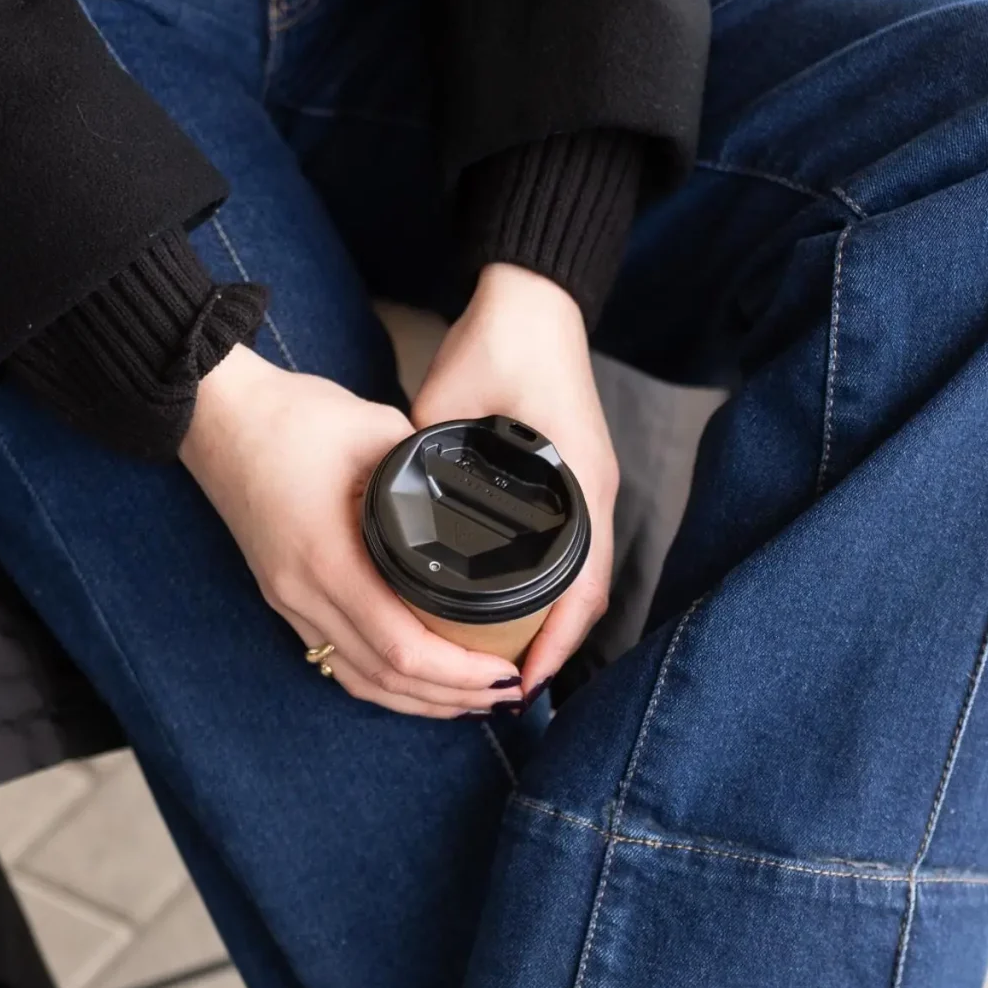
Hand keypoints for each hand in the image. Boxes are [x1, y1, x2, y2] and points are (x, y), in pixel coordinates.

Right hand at [179, 344, 525, 717]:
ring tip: (473, 700)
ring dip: (419, 701)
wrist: (220, 415)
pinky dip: (384, 683)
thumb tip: (479, 502)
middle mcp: (304, 594)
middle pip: (385, 678)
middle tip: (505, 694)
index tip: (502, 671)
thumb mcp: (376, 432)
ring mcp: (290, 603)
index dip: (458, 673)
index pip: (401, 647)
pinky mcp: (286, 600)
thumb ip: (426, 476)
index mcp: (329, 559)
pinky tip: (419, 684)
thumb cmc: (293, 418)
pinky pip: (339, 662)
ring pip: (360, 680)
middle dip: (451, 697)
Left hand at [411, 263, 618, 696]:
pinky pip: (576, 552)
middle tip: (510, 690)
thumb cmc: (501, 340)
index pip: (582, 585)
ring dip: (556, 625)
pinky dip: (554, 592)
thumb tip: (393, 517)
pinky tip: (519, 612)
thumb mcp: (452, 406)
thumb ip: (426, 462)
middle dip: (555, 648)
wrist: (534, 297)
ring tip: (512, 663)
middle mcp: (595, 492)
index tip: (522, 679)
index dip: (555, 640)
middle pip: (589, 595)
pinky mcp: (579, 480)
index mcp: (576, 480)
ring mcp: (592, 488)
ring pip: (584, 579)